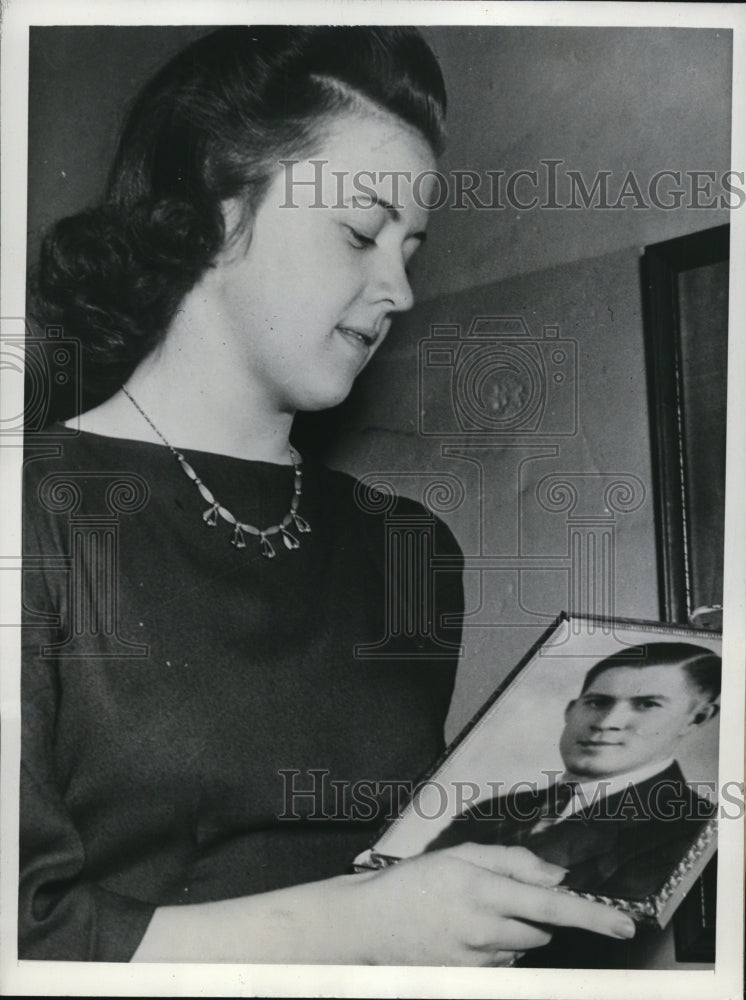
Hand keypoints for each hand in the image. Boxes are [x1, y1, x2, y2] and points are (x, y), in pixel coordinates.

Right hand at [335, 844, 635, 965]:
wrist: (372, 922)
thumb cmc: (417, 880)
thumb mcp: (462, 855)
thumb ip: (513, 862)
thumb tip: (556, 877)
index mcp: (485, 889)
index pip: (552, 905)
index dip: (592, 916)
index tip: (624, 925)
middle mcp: (485, 927)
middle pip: (542, 928)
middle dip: (535, 914)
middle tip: (499, 896)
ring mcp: (477, 958)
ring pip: (523, 946)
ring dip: (514, 931)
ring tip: (473, 913)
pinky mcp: (469, 977)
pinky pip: (503, 963)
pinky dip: (496, 948)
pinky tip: (466, 933)